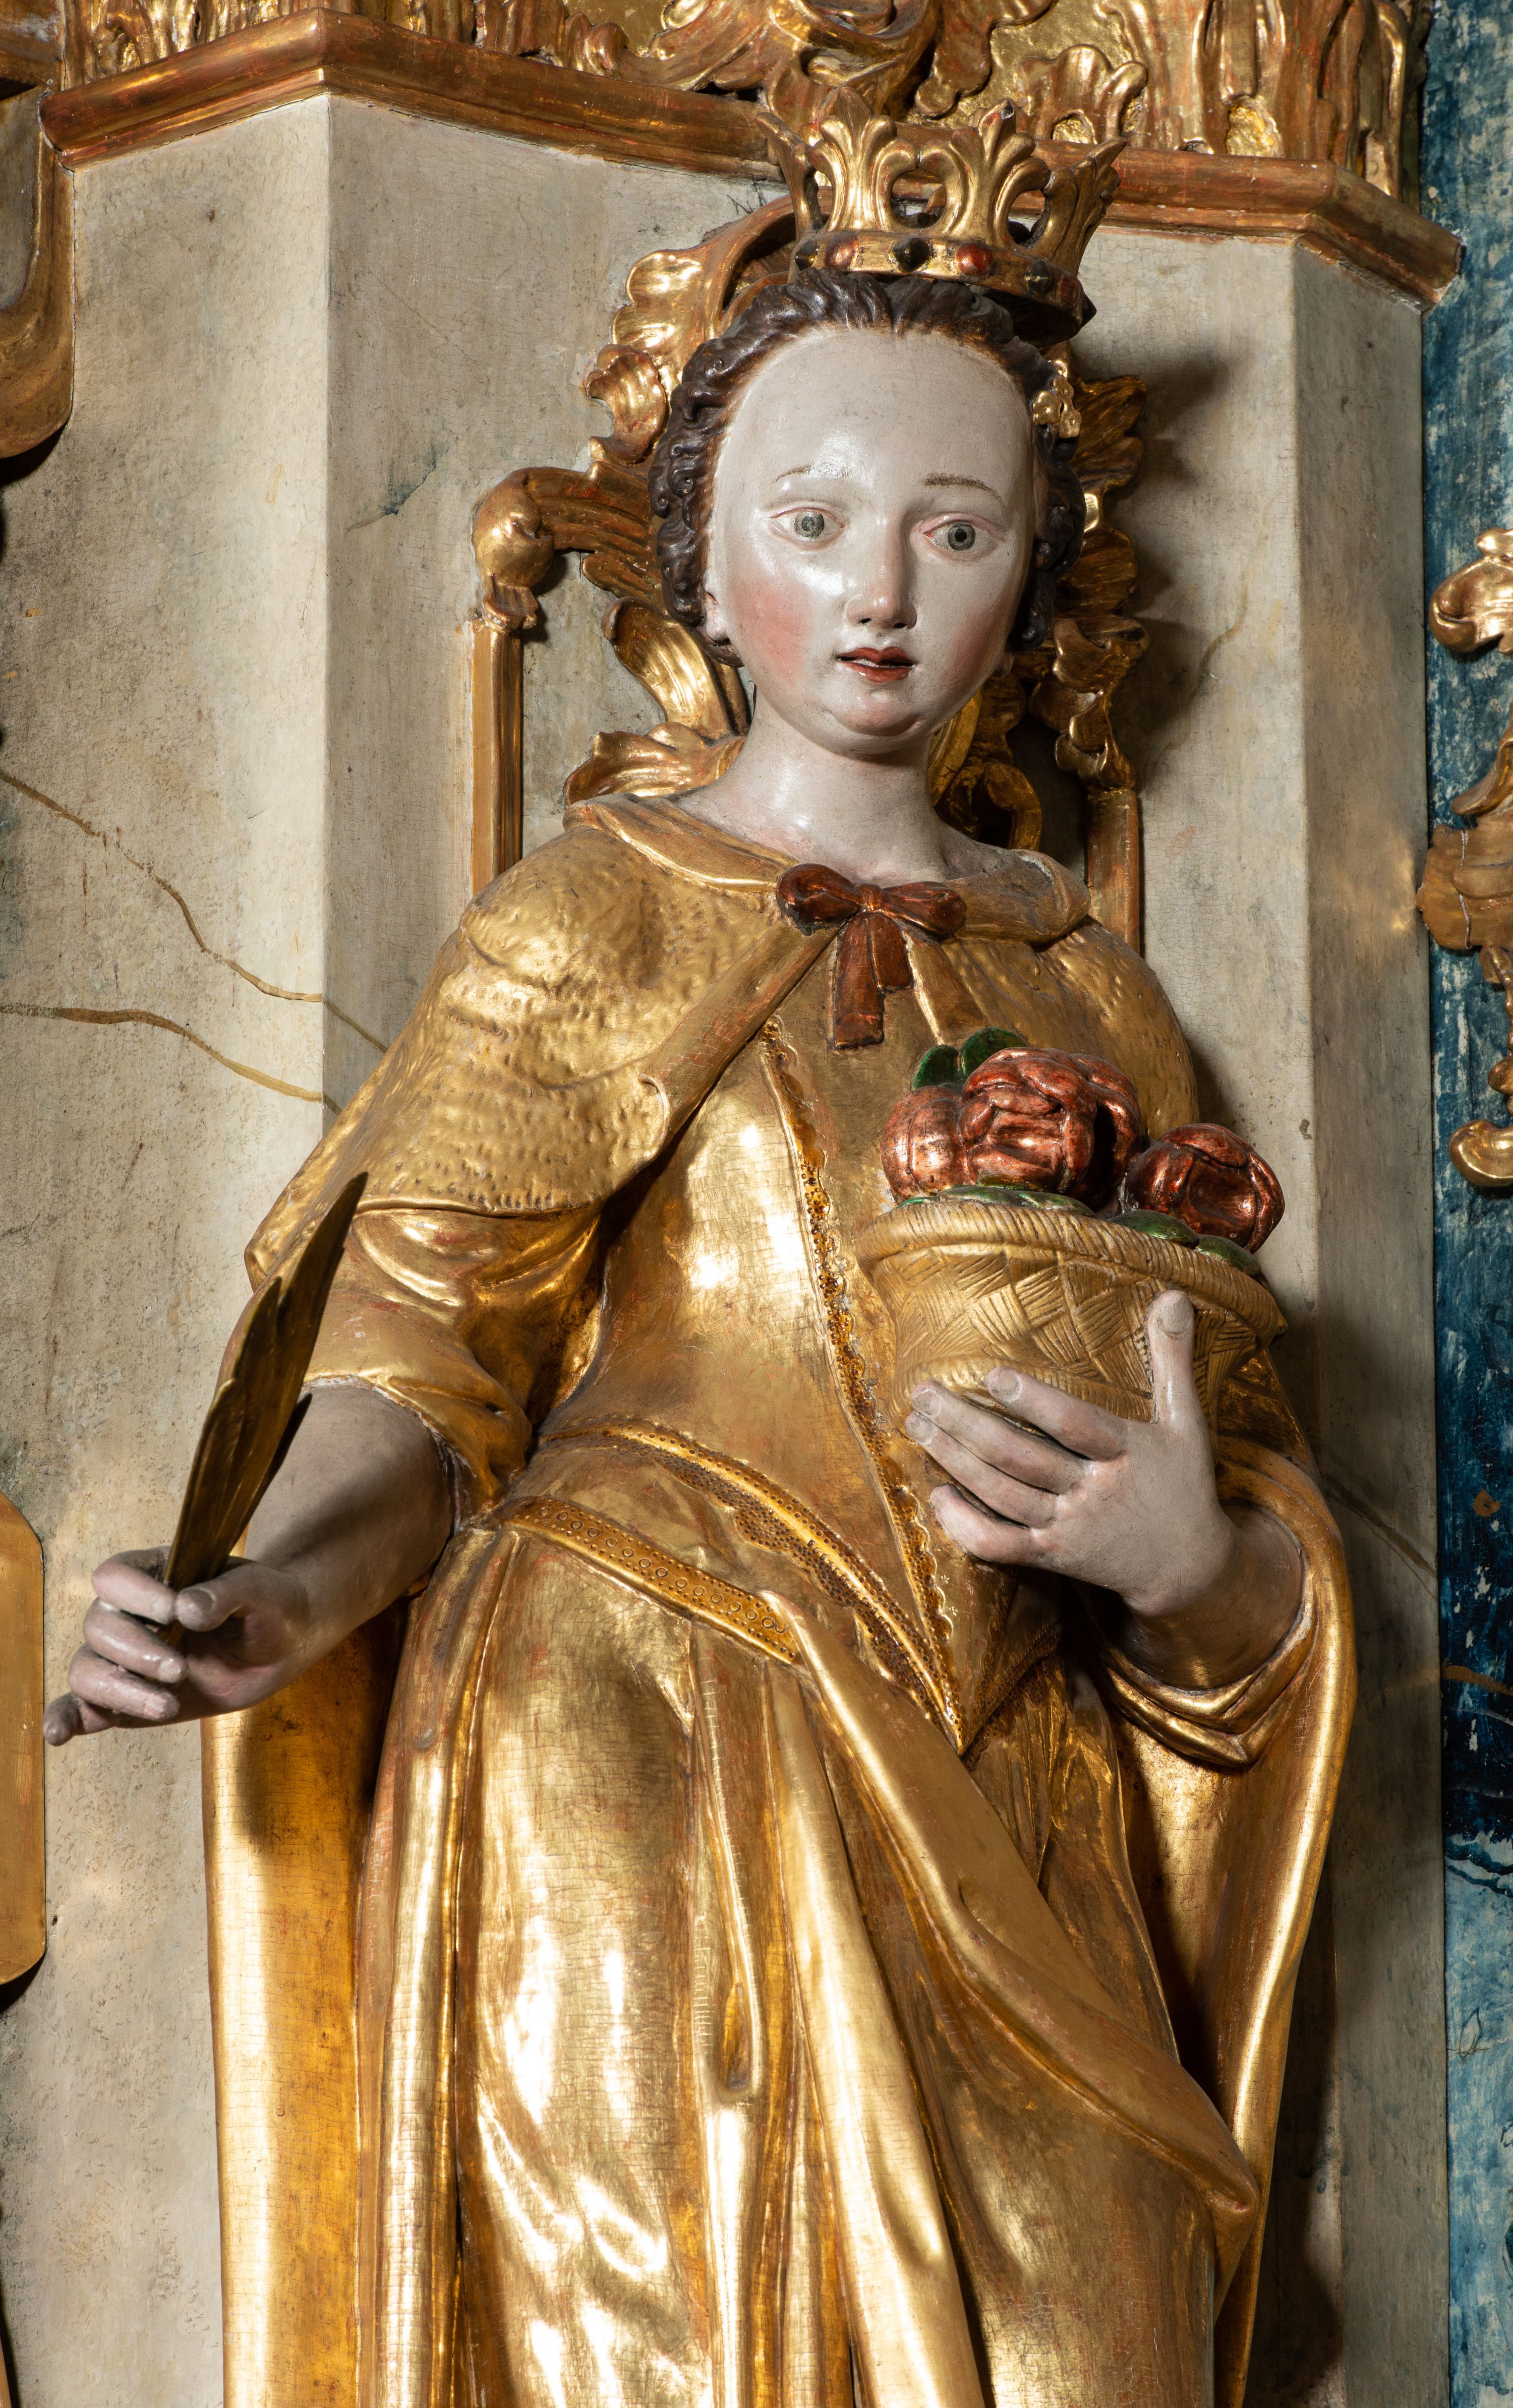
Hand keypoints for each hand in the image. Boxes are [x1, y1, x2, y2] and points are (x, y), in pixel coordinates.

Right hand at [42, 1384, 453, 1746]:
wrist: (280, 1645)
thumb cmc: (270, 1605)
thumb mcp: (264, 1592)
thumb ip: (228, 1593)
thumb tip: (188, 1608)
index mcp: (155, 1574)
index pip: (114, 1577)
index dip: (136, 1595)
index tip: (175, 1611)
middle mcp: (130, 1614)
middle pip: (99, 1627)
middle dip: (137, 1652)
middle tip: (181, 1670)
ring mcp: (126, 1658)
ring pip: (88, 1669)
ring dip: (120, 1690)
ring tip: (167, 1705)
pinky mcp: (128, 1697)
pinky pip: (83, 1707)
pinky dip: (66, 1719)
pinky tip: (58, 1734)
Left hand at [905, 1288, 1300, 1686]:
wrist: (1189, 1567)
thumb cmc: (1183, 1484)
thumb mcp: (1186, 1421)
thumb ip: (1173, 1357)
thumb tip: (1174, 1294)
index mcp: (1125, 1454)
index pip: (1074, 1425)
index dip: (1034, 1403)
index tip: (992, 1376)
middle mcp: (1093, 1492)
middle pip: (1021, 1458)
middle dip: (966, 1425)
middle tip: (922, 1394)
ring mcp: (1069, 1528)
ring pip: (1002, 1495)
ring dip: (955, 1461)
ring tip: (918, 1425)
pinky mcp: (1052, 1556)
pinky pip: (1001, 1545)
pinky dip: (965, 1525)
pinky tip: (937, 1494)